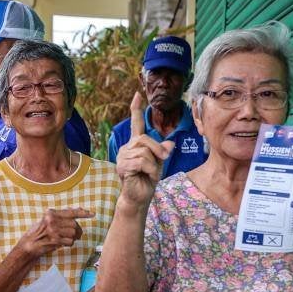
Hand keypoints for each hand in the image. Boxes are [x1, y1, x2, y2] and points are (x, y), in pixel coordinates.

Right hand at [17, 207, 92, 257]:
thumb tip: (80, 210)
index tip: (92, 214)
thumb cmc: (38, 232)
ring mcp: (53, 230)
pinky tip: (62, 244)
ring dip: (73, 238)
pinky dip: (69, 244)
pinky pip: (70, 241)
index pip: (71, 212)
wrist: (28, 245)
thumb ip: (61, 215)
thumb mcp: (47, 220)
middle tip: (76, 235)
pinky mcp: (54, 240)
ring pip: (73, 233)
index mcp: (51, 213)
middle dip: (78, 230)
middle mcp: (52, 220)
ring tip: (66, 239)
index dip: (83, 213)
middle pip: (74, 224)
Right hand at [117, 92, 173, 207]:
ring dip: (154, 164)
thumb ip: (162, 150)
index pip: (135, 124)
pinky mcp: (122, 166)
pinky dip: (150, 170)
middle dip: (158, 149)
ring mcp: (122, 157)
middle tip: (164, 158)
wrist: (139, 196)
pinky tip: (147, 176)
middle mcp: (126, 148)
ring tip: (151, 173)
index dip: (136, 109)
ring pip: (145, 152)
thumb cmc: (147, 179)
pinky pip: (142, 162)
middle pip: (145, 139)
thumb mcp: (159, 162)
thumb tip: (169, 143)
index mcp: (135, 144)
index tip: (137, 95)